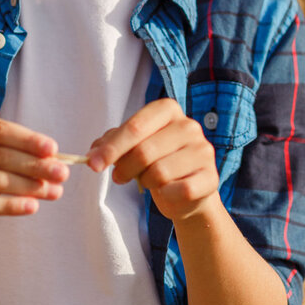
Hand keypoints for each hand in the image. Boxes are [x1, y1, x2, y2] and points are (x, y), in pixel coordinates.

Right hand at [0, 112, 68, 240]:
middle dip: (36, 165)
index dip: (29, 140)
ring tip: (54, 192)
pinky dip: (13, 206)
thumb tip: (55, 158)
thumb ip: (18, 150)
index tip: (53, 150)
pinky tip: (32, 207)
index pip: (0, 130)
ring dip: (30, 186)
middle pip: (0, 155)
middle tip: (62, 174)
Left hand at [87, 98, 218, 223]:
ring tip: (148, 181)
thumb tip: (92, 152)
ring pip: (159, 172)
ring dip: (145, 182)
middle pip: (144, 151)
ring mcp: (203, 150)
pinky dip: (165, 195)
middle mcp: (189, 125)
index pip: (135, 127)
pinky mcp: (211, 177)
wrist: (187, 192)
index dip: (111, 148)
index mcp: (168, 110)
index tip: (93, 164)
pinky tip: (166, 192)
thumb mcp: (132, 147)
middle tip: (118, 178)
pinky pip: (179, 190)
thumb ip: (112, 143)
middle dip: (124, 168)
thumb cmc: (156, 162)